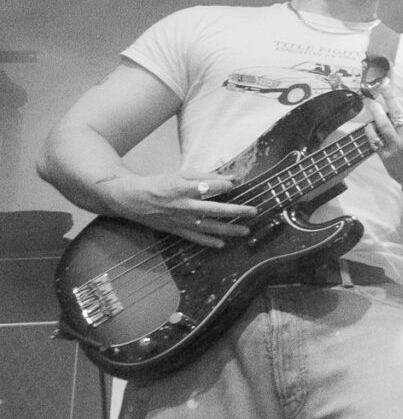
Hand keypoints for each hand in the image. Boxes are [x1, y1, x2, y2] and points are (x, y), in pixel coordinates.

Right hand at [105, 171, 256, 247]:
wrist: (132, 198)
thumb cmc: (160, 183)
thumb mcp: (181, 174)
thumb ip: (207, 176)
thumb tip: (233, 178)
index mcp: (181, 188)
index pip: (207, 187)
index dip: (223, 185)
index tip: (236, 184)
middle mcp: (181, 205)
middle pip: (213, 209)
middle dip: (235, 211)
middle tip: (253, 211)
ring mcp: (178, 220)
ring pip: (207, 226)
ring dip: (228, 229)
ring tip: (246, 231)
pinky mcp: (174, 230)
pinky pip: (194, 237)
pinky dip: (208, 241)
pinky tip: (222, 244)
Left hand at [363, 92, 402, 198]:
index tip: (400, 97)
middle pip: (397, 113)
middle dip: (389, 97)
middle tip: (382, 85)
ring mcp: (397, 148)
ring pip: (383, 124)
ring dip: (376, 111)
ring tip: (371, 102)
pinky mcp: (386, 157)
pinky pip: (375, 141)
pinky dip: (371, 131)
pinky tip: (369, 124)